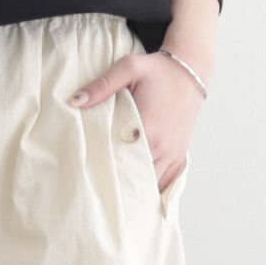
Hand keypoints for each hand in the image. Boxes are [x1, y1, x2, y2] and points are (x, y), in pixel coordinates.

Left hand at [68, 50, 204, 194]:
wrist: (190, 70)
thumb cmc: (158, 70)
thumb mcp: (129, 67)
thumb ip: (101, 85)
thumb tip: (75, 101)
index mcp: (147, 128)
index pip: (120, 161)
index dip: (103, 171)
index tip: (87, 176)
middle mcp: (162, 146)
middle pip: (135, 178)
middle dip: (118, 184)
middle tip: (96, 191)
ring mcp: (173, 152)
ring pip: (152, 183)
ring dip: (135, 188)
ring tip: (115, 196)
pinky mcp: (180, 153)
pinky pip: (167, 181)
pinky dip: (153, 188)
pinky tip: (139, 194)